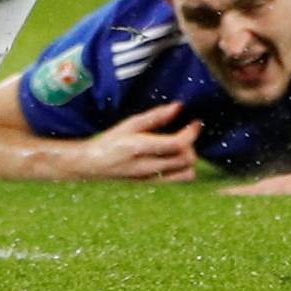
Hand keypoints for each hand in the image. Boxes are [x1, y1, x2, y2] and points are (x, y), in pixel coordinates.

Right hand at [81, 99, 203, 181]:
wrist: (95, 165)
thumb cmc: (112, 140)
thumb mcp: (131, 124)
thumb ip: (156, 116)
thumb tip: (178, 106)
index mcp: (141, 147)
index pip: (177, 144)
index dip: (191, 133)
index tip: (195, 122)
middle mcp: (148, 167)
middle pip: (186, 159)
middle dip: (191, 144)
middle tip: (185, 132)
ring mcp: (151, 179)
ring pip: (186, 173)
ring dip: (188, 158)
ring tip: (179, 145)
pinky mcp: (153, 185)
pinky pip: (178, 179)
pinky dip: (184, 167)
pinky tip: (174, 156)